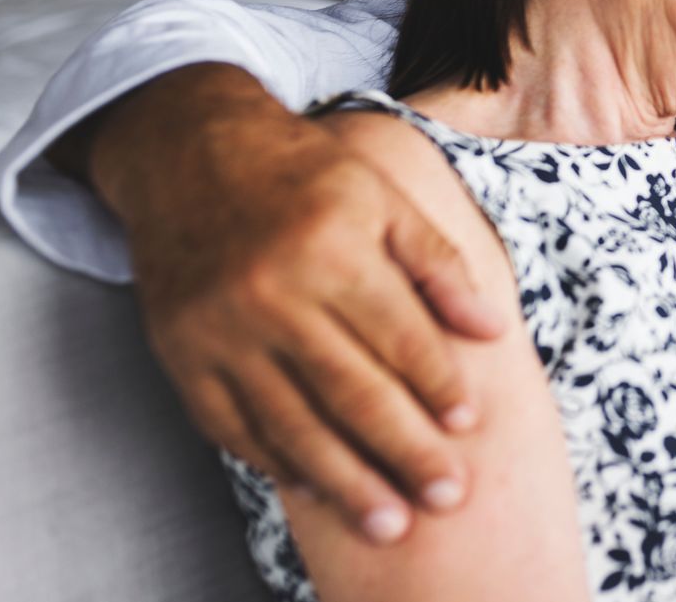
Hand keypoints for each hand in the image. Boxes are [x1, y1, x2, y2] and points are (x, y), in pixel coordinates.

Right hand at [84, 65, 507, 543]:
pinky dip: (279, 462)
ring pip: (293, 422)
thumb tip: (492, 329)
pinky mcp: (183, 356)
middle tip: (448, 495)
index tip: (468, 425)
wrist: (191, 154)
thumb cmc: (305, 173)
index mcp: (332, 248)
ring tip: (390, 521)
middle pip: (350, 390)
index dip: (435, 382)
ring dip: (347, 480)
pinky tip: (319, 487)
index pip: (397, 334)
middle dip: (405, 450)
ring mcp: (221, 332)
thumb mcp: (383, 195)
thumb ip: (440, 262)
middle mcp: (273, 294)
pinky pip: (234, 426)